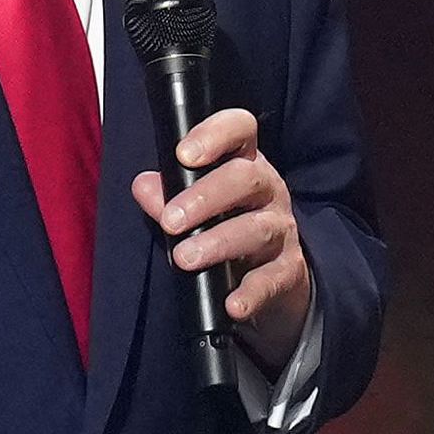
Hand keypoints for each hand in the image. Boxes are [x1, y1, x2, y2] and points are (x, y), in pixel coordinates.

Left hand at [134, 107, 314, 344]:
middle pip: (247, 179)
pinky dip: (252, 292)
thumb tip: (144, 186)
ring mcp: (281, 230)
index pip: (240, 130)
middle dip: (206, 197)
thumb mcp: (196, 207)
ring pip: (258, 229)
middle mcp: (268, 191)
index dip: (215, 135)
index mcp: (244, 163)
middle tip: (171, 220)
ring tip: (185, 258)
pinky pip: (273, 279)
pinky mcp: (288, 270)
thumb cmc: (225, 226)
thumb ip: (168, 196)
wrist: (269, 277)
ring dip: (219, 242)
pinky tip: (232, 303)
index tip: (183, 155)